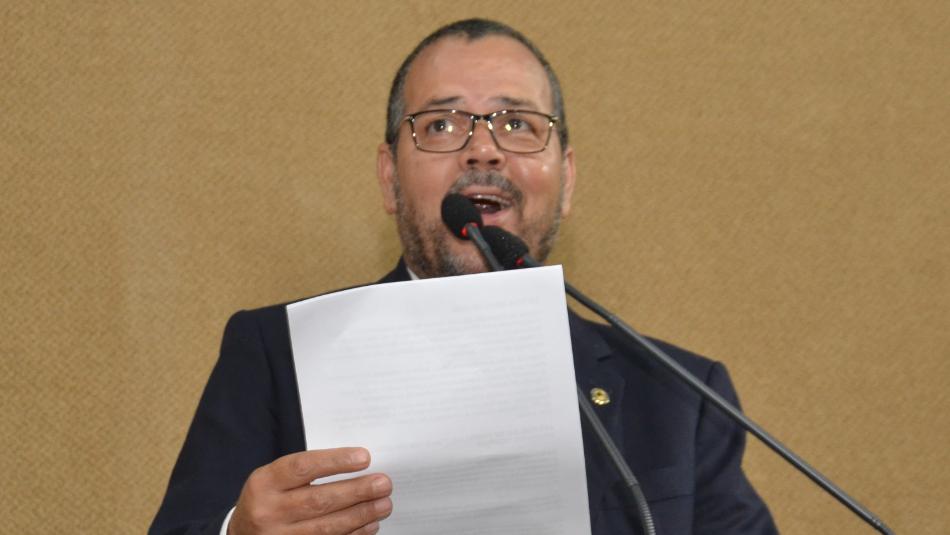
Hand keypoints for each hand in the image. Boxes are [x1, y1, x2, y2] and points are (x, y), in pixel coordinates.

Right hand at [229, 447, 391, 534]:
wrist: (243, 534)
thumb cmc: (268, 498)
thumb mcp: (276, 478)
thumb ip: (308, 471)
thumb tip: (357, 465)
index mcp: (264, 483)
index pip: (303, 467)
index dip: (335, 461)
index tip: (364, 457)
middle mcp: (269, 511)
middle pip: (319, 500)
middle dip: (357, 492)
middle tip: (384, 484)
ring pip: (326, 528)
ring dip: (360, 515)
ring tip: (383, 504)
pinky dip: (353, 534)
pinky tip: (369, 525)